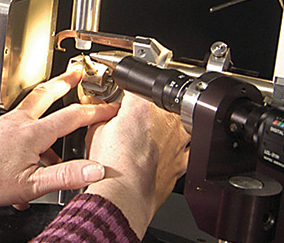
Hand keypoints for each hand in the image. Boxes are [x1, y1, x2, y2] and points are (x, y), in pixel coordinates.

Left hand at [0, 66, 118, 205]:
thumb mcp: (30, 185)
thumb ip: (66, 177)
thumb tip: (95, 170)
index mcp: (32, 134)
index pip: (72, 117)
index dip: (95, 112)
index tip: (110, 107)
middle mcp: (18, 122)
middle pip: (46, 95)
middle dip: (65, 83)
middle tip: (76, 73)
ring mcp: (2, 123)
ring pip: (30, 112)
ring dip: (45, 111)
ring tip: (55, 129)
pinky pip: (14, 126)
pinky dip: (25, 133)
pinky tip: (24, 153)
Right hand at [83, 93, 190, 237]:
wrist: (123, 197)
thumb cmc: (110, 168)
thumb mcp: (95, 131)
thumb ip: (100, 113)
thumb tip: (98, 107)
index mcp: (142, 104)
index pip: (136, 85)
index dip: (125, 89)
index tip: (120, 97)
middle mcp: (165, 117)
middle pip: (160, 102)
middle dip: (147, 108)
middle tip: (130, 122)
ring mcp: (178, 138)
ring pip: (180, 121)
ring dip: (167, 125)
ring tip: (148, 137)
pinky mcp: (184, 159)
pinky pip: (188, 147)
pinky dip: (180, 148)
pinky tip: (167, 152)